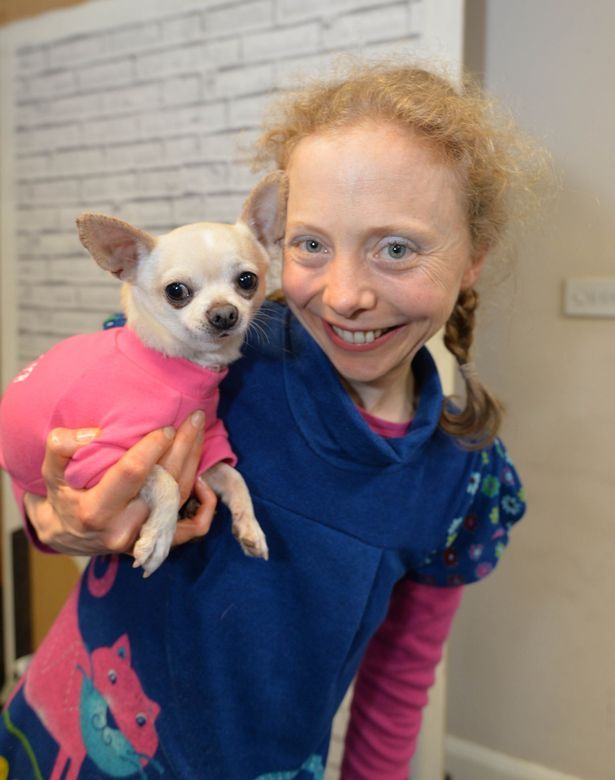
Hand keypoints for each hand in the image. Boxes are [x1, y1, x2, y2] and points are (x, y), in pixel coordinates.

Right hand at [24, 411, 216, 555]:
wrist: (67, 533)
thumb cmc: (63, 493)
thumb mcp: (51, 468)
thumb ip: (62, 445)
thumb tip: (94, 433)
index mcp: (95, 510)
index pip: (132, 473)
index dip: (152, 447)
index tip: (165, 426)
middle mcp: (122, 528)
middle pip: (164, 484)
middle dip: (183, 447)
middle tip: (194, 418)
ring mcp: (142, 538)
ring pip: (180, 498)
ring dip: (194, 462)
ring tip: (198, 432)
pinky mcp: (156, 543)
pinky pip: (191, 530)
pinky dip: (204, 507)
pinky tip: (203, 480)